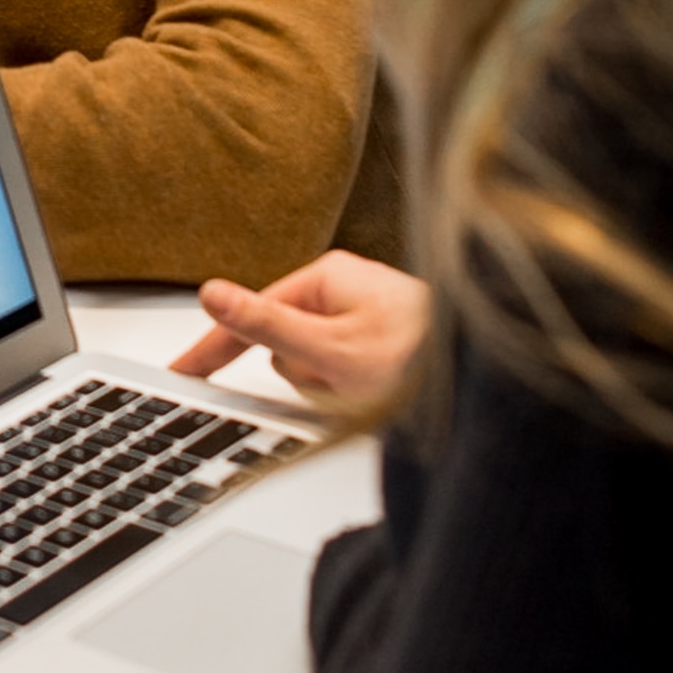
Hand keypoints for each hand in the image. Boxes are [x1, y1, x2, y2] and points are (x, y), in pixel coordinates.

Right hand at [172, 252, 431, 415]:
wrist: (490, 384)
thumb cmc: (424, 363)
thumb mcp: (333, 350)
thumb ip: (267, 324)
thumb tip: (212, 293)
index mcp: (330, 278)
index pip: (252, 314)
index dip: (214, 347)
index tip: (181, 372)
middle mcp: (348, 292)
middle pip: (287, 348)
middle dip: (306, 376)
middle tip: (345, 387)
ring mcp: (367, 319)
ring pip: (315, 368)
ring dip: (334, 390)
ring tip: (377, 391)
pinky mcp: (384, 346)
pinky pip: (342, 378)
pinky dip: (356, 393)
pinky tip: (386, 394)